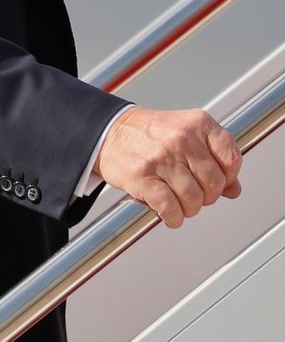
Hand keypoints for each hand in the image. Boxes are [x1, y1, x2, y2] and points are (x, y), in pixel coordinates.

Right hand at [96, 107, 241, 227]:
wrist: (108, 131)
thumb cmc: (148, 134)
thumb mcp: (186, 133)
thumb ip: (213, 157)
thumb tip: (233, 190)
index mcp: (197, 123)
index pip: (231, 159)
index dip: (229, 178)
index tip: (220, 183)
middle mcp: (181, 138)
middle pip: (213, 183)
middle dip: (207, 197)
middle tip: (197, 198)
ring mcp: (161, 157)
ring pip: (193, 198)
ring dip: (189, 209)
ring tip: (182, 207)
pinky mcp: (142, 176)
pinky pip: (169, 207)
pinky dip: (173, 217)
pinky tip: (171, 216)